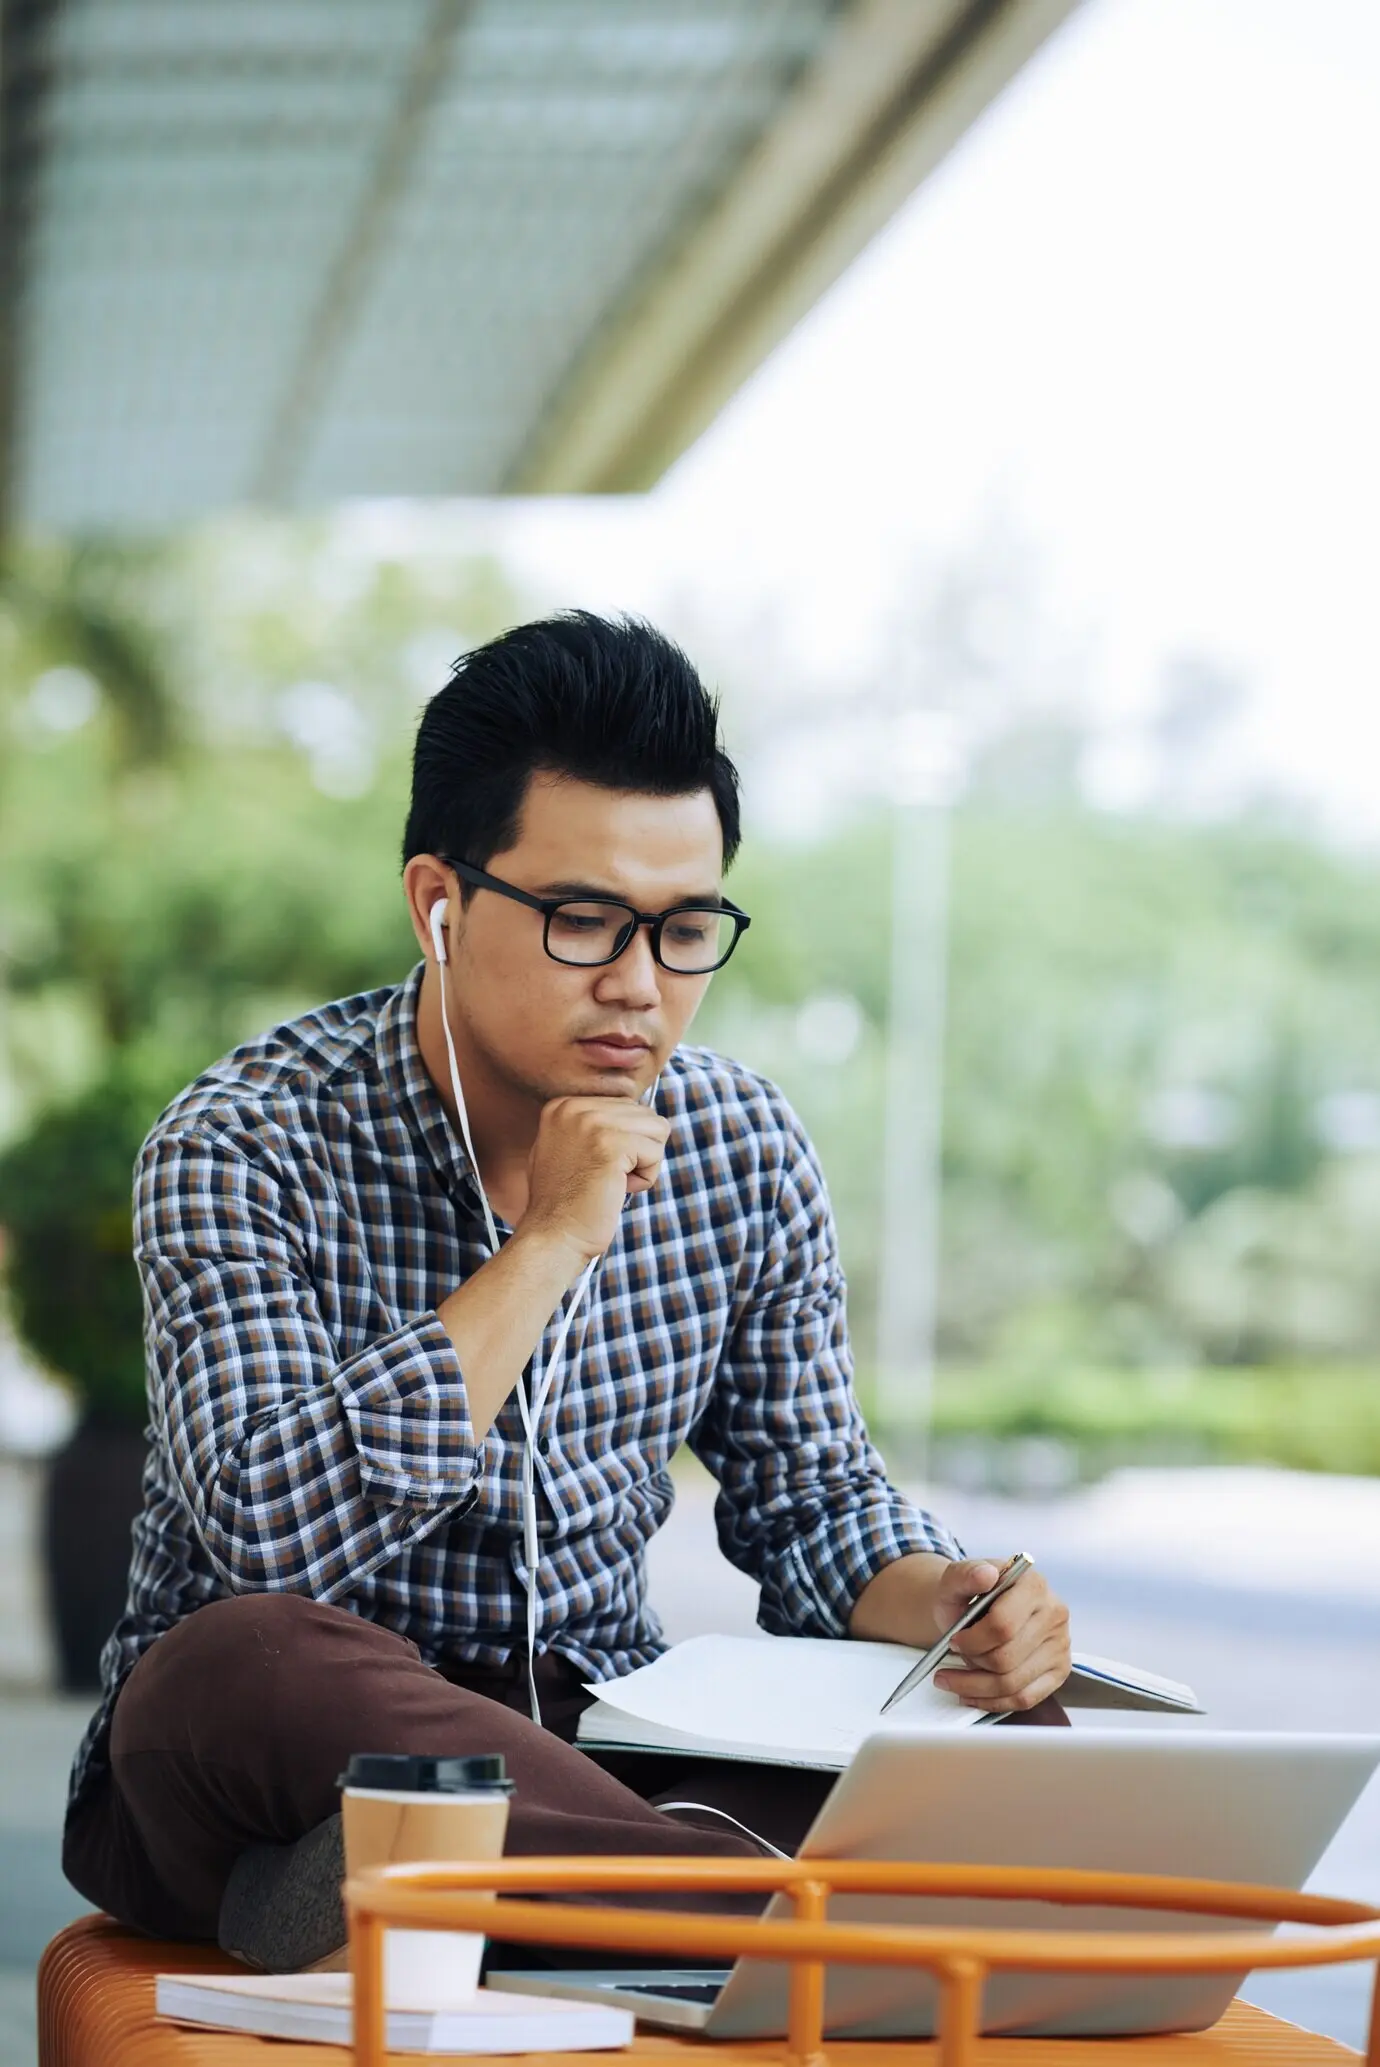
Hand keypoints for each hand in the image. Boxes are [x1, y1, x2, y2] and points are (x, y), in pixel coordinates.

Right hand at [518, 1096, 670, 1267]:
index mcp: (564, 1105)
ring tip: (612, 1182)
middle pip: (645, 1115)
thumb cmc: (564, 1204)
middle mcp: (575, 1107)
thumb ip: (592, 1127)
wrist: (552, 1237)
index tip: (594, 1168)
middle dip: (637, 1151)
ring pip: (656, 1131)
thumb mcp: (568, 1149)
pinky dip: (645, 1178)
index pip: (627, 1107)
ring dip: (644, 1163)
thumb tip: (637, 1113)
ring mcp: (593, 1123)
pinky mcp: (612, 1144)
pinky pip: (655, 1153)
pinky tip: (617, 1190)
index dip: (624, 1144)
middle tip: (605, 1178)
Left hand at [932, 1558, 1070, 1714]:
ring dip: (975, 1687)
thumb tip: (985, 1574)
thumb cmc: (966, 1595)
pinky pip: (1025, 1699)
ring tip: (952, 1679)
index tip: (953, 1640)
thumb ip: (966, 1574)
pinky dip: (992, 1702)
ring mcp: (1061, 1644)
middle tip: (955, 1655)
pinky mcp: (1059, 1670)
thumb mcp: (955, 1579)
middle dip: (972, 1662)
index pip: (1003, 1625)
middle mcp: (1055, 1613)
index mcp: (1033, 1584)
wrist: (977, 1608)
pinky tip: (971, 1694)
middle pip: (1006, 1658)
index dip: (972, 1640)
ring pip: (1013, 1684)